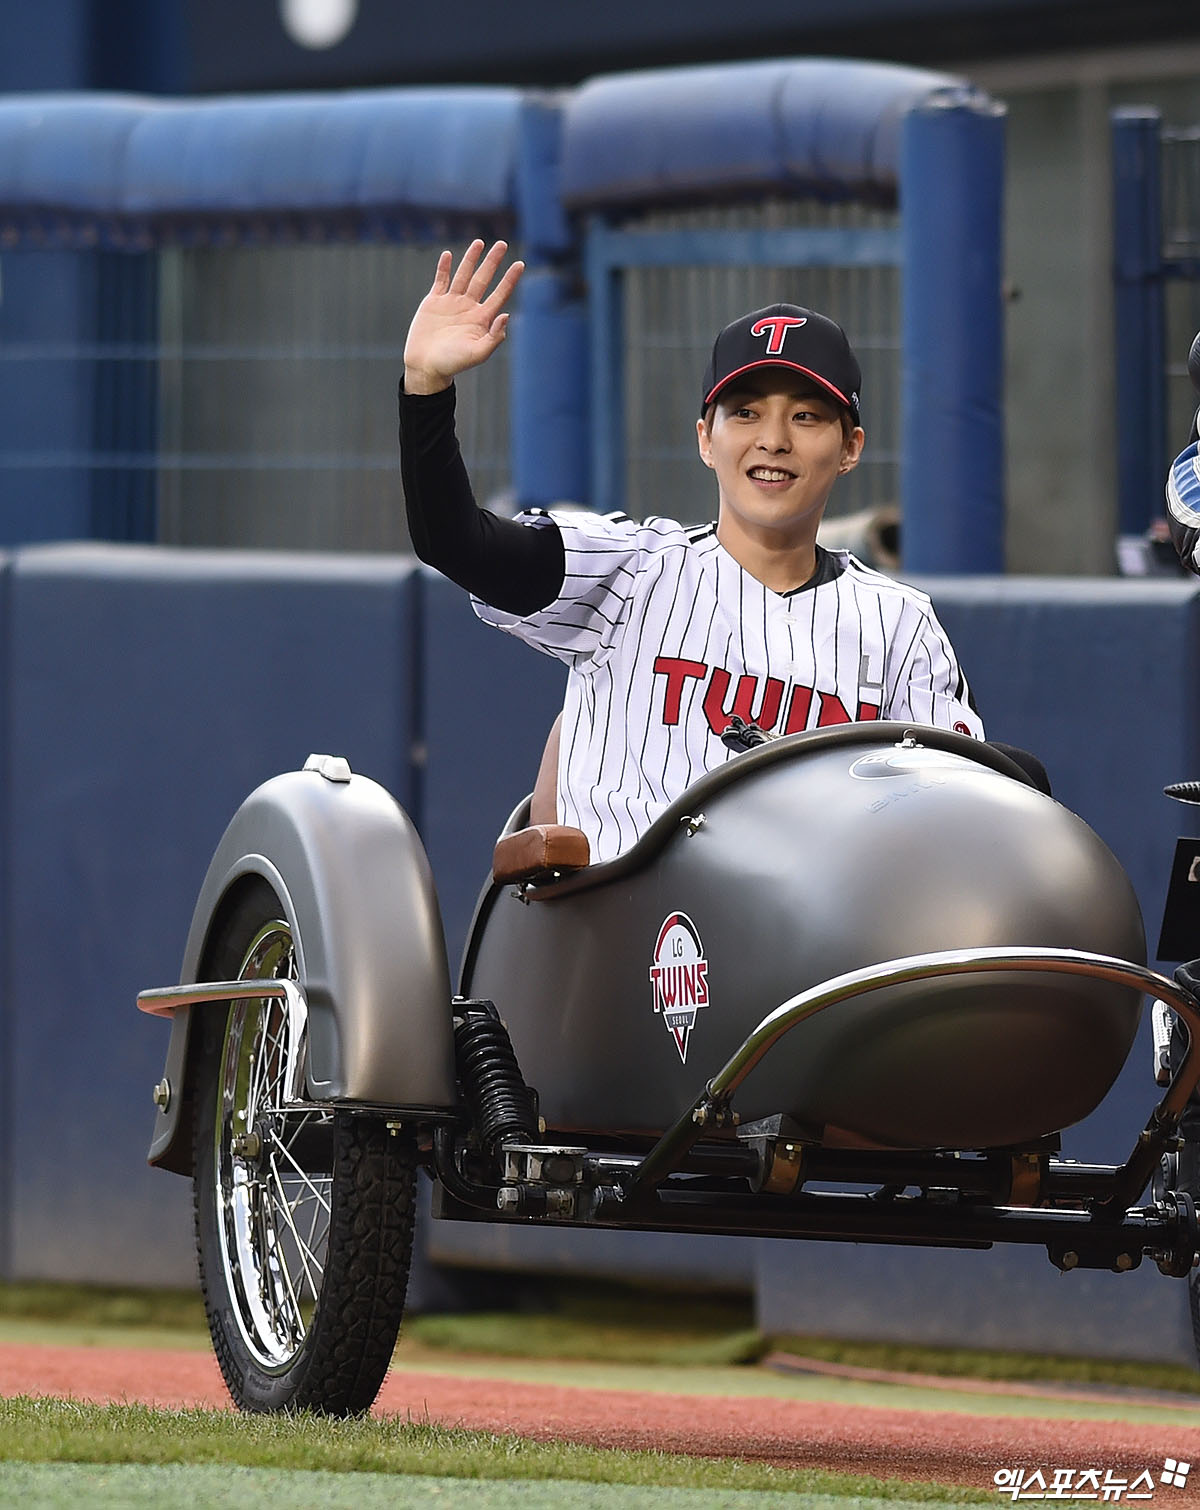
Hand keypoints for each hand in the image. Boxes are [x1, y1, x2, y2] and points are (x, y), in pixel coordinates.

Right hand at [404, 240, 524, 393]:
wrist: (426, 366)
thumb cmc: (453, 364)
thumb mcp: (477, 354)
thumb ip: (494, 337)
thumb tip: (506, 315)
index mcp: (481, 319)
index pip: (500, 294)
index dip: (510, 279)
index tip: (520, 264)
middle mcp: (468, 307)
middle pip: (483, 279)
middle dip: (492, 261)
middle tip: (502, 244)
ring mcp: (451, 303)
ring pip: (463, 275)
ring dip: (471, 259)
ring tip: (479, 242)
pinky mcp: (433, 302)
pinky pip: (440, 280)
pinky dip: (443, 267)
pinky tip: (448, 255)